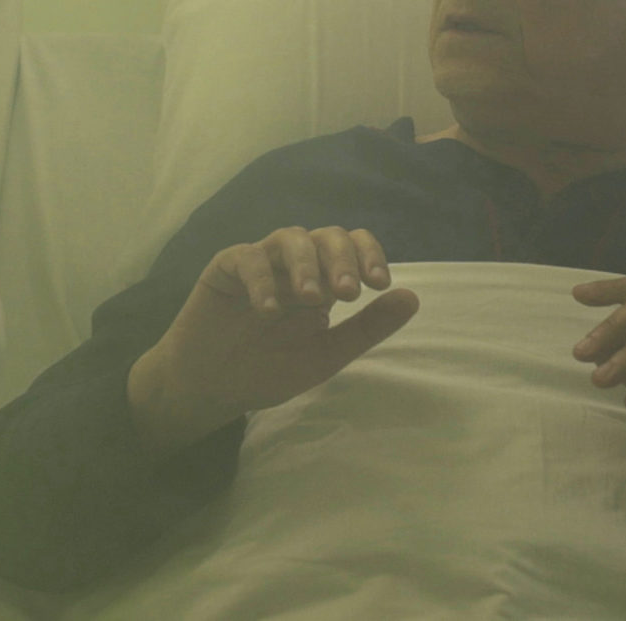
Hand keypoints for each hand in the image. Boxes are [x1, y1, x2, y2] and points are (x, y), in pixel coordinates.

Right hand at [128, 226, 418, 454]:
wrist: (212, 388)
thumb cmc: (267, 369)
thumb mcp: (325, 355)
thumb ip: (366, 328)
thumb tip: (412, 298)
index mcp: (322, 279)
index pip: (353, 246)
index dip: (369, 256)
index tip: (379, 285)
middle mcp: (294, 264)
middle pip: (326, 236)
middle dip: (342, 260)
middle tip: (348, 294)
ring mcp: (260, 262)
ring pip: (290, 238)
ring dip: (306, 265)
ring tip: (311, 300)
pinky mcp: (226, 268)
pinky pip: (248, 258)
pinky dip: (262, 279)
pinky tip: (268, 309)